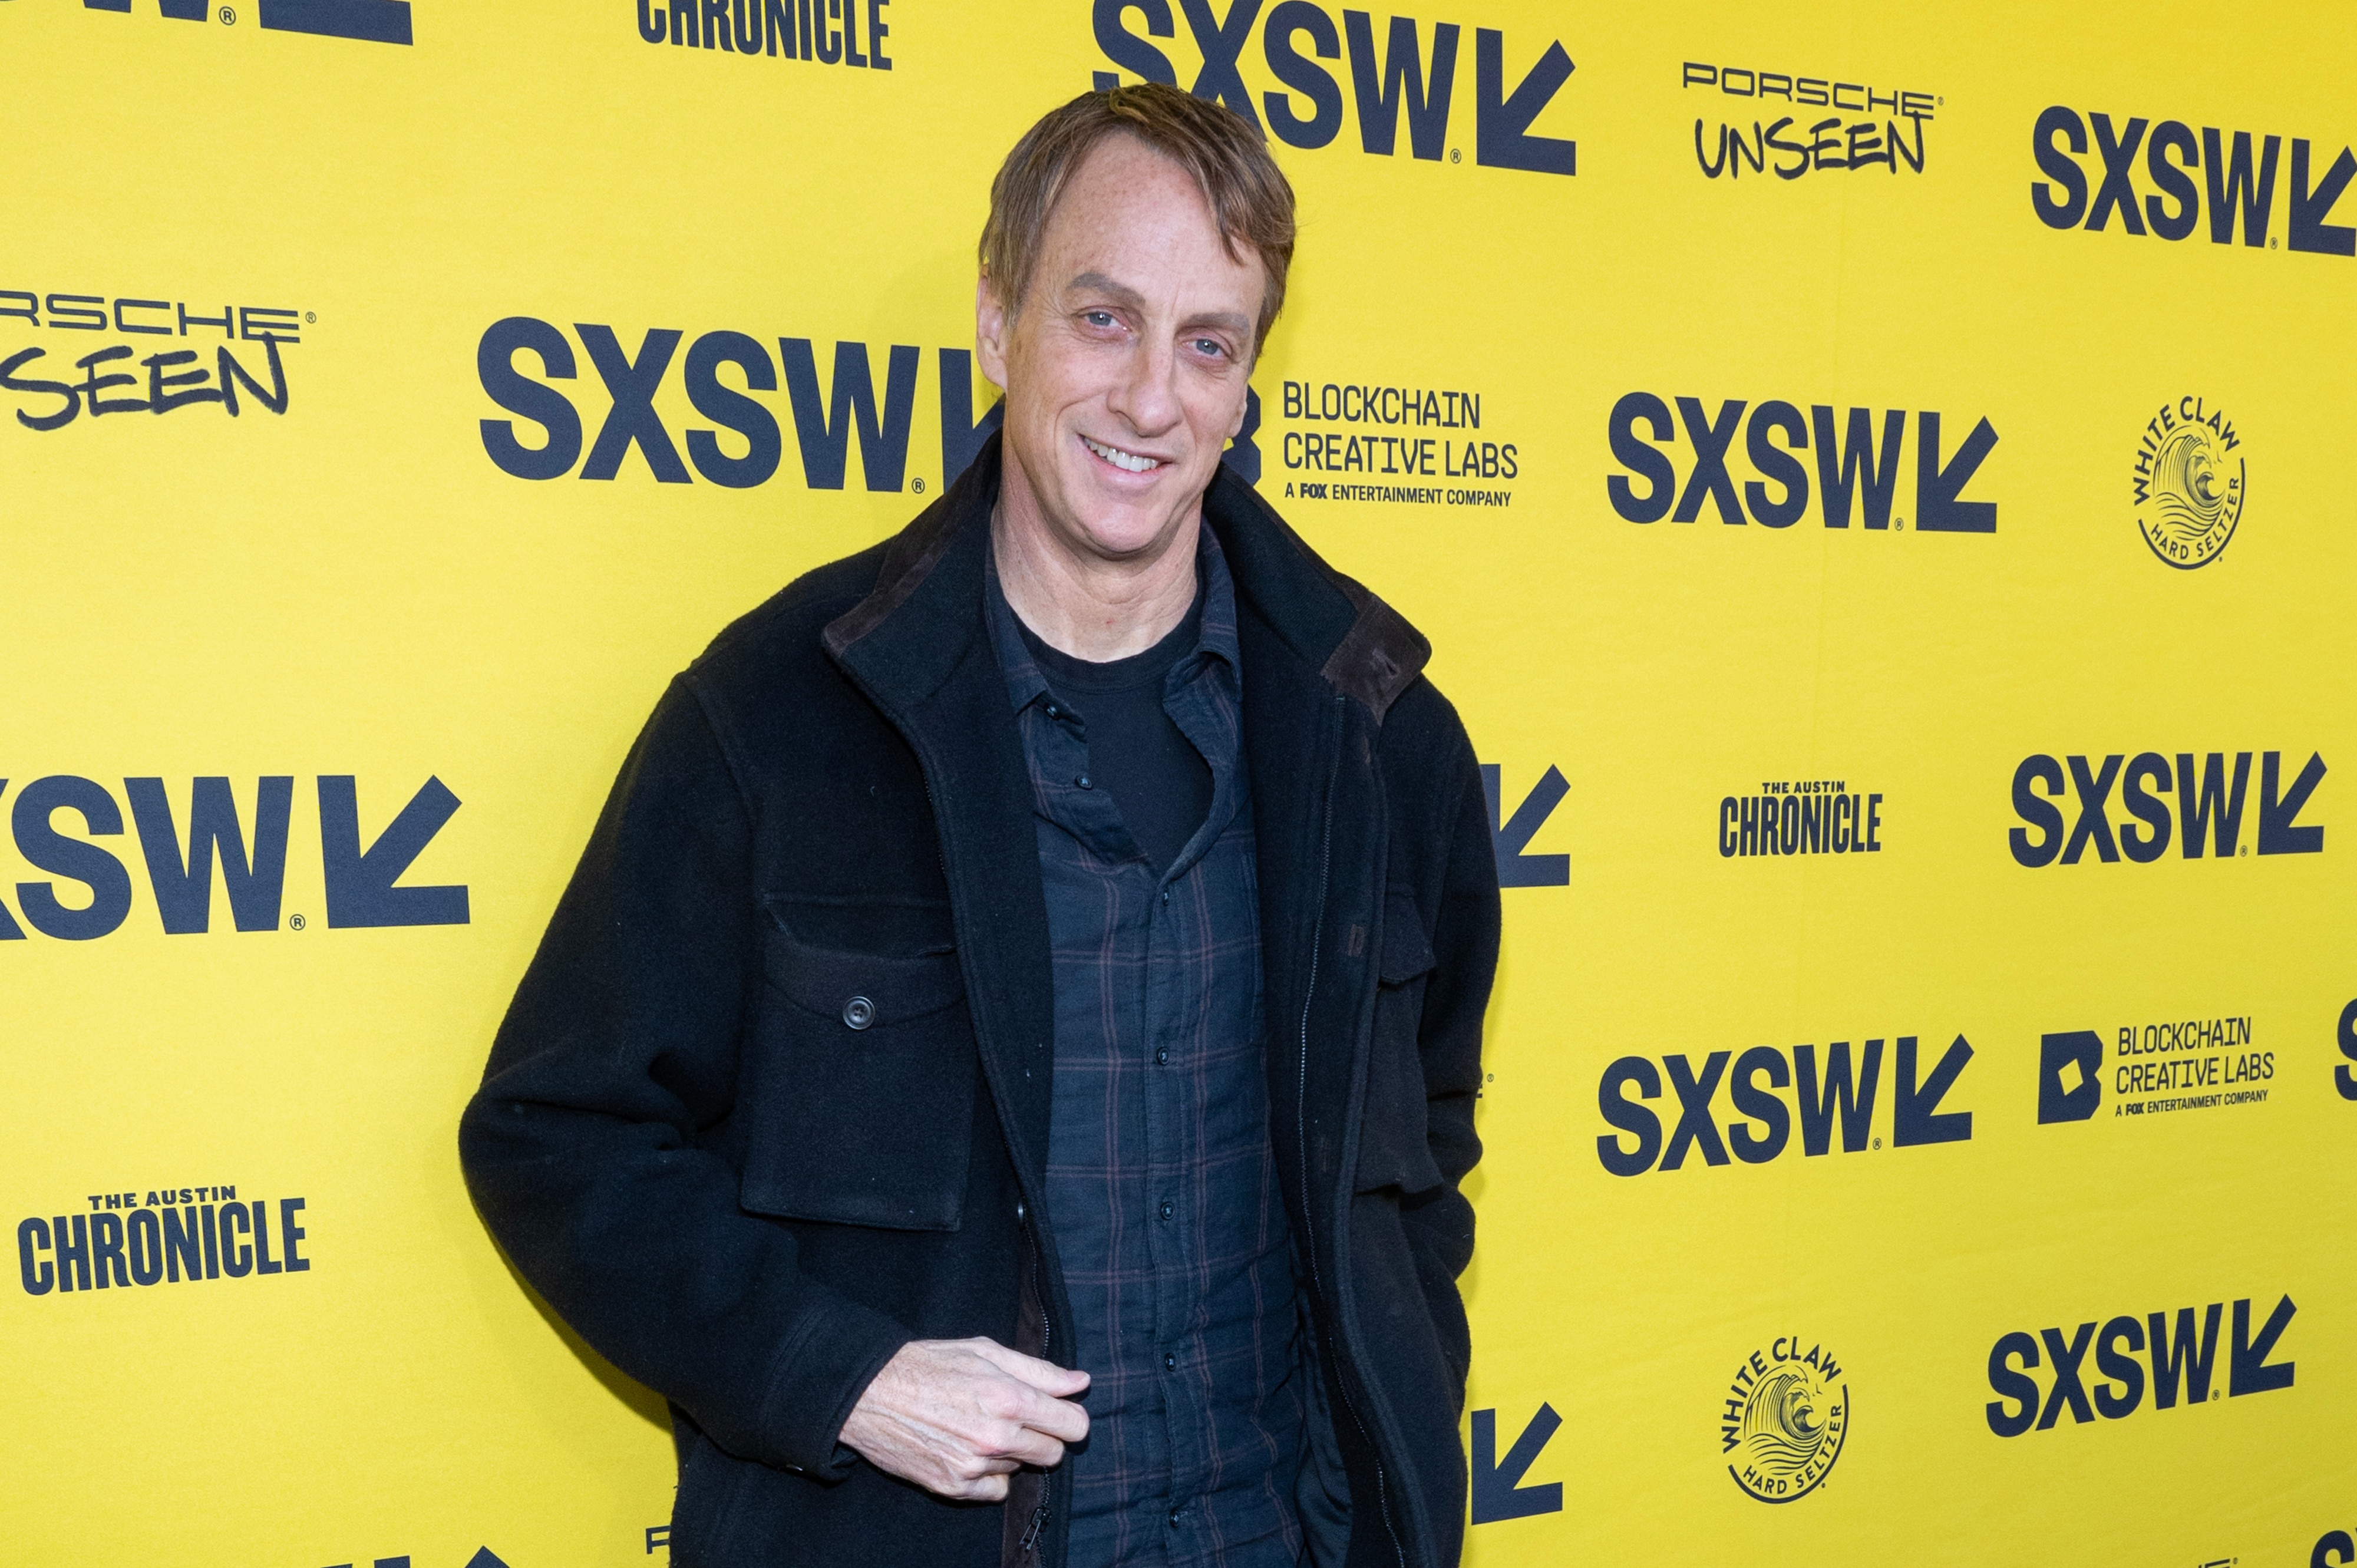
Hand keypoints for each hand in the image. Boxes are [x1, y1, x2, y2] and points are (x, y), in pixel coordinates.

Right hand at [839, 1337, 1090, 1500]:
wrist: (870, 1393)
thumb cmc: (930, 1364)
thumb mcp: (986, 1351)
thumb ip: (1039, 1371)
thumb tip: (1081, 1383)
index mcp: (1008, 1397)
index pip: (1074, 1426)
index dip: (1069, 1417)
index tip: (1056, 1412)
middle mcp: (996, 1436)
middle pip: (1054, 1453)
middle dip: (1043, 1436)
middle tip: (1015, 1418)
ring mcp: (974, 1466)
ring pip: (1022, 1468)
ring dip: (1012, 1451)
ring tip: (980, 1426)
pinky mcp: (953, 1487)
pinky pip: (996, 1490)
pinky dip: (990, 1474)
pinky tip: (968, 1449)